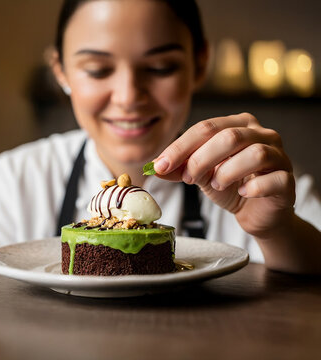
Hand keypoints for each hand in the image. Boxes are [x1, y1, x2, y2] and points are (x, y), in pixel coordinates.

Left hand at [153, 112, 295, 237]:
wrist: (255, 212)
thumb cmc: (229, 186)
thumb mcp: (199, 175)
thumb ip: (179, 169)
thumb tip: (154, 168)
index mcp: (239, 125)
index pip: (205, 128)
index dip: (180, 147)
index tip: (160, 165)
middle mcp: (262, 134)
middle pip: (229, 137)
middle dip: (201, 159)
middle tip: (188, 177)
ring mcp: (280, 155)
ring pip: (255, 154)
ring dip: (227, 172)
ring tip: (215, 185)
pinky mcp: (288, 180)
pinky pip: (274, 179)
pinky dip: (253, 188)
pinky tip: (241, 194)